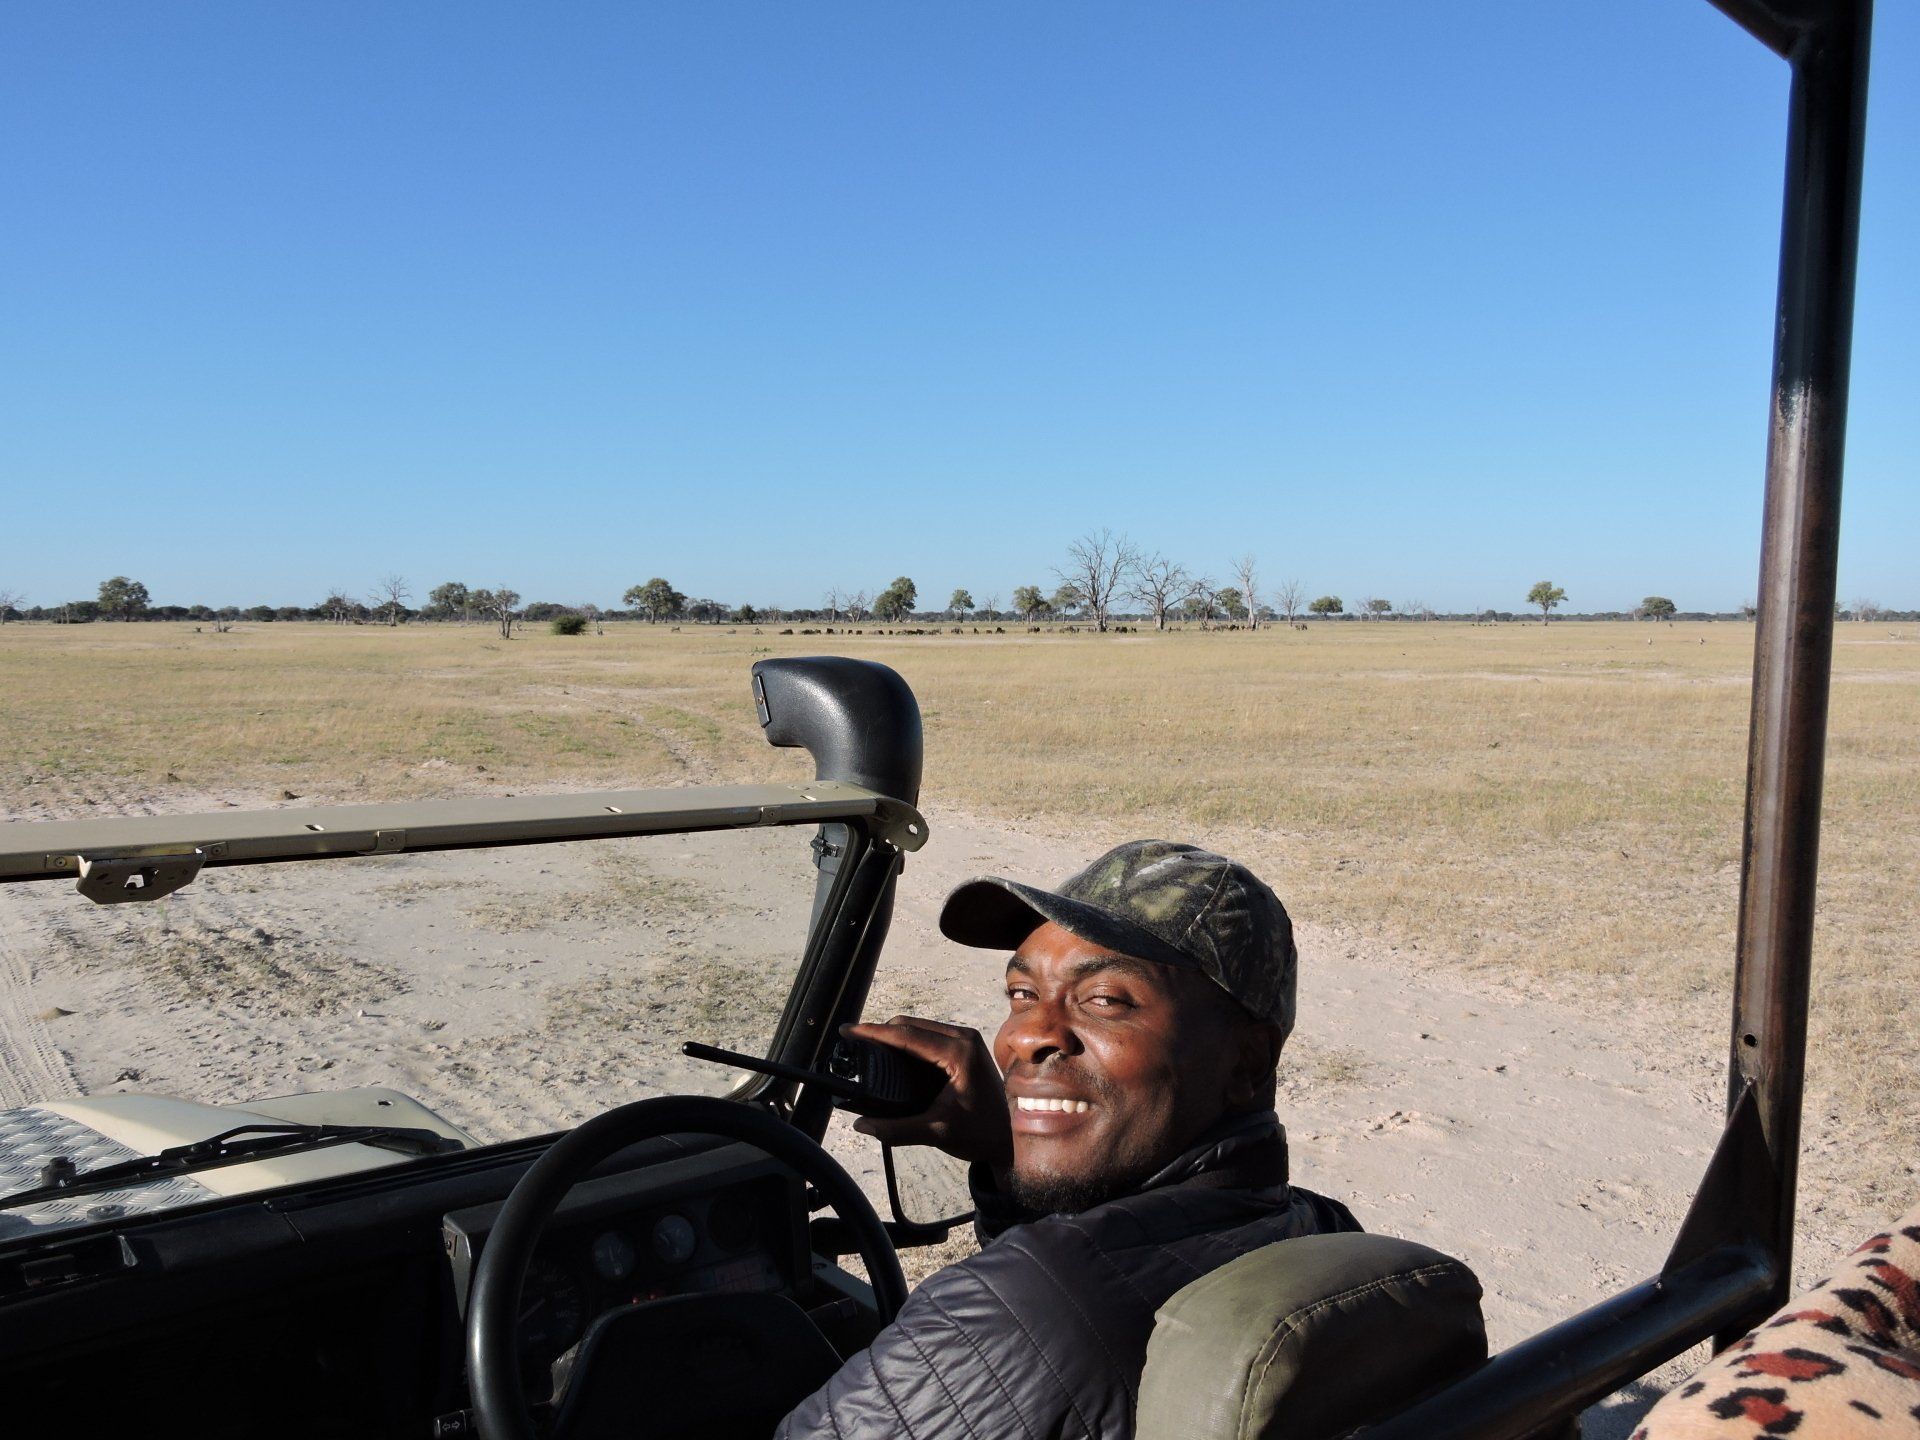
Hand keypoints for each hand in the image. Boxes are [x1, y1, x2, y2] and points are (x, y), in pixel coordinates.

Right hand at [842, 1017, 1011, 1172]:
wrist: (1010, 1137)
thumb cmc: (980, 1134)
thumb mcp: (936, 1132)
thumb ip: (897, 1130)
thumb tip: (861, 1126)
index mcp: (958, 1052)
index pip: (906, 1035)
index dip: (873, 1032)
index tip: (849, 1030)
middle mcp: (963, 1038)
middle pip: (910, 1024)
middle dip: (879, 1032)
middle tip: (853, 1042)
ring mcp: (966, 1039)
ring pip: (919, 1026)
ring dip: (893, 1035)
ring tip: (867, 1047)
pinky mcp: (966, 1045)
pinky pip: (929, 1034)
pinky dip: (908, 1040)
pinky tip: (892, 1053)